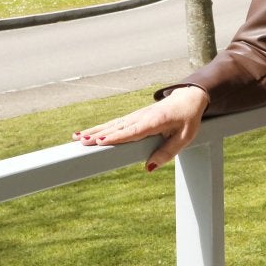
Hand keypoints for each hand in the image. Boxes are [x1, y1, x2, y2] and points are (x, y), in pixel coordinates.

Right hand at [73, 86, 209, 172]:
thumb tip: (148, 167)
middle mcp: (141, 117)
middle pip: (117, 128)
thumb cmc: (188, 118)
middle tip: (81, 142)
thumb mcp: (185, 138)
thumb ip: (167, 153)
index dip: (116, 137)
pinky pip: (115, 124)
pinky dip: (100, 129)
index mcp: (155, 121)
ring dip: (94, 131)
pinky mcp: (134, 117)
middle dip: (98, 135)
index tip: (100, 142)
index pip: (133, 131)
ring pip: (112, 125)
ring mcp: (136, 116)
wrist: (189, 97)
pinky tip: (87, 133)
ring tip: (76, 137)